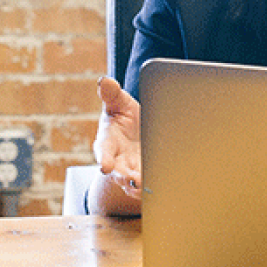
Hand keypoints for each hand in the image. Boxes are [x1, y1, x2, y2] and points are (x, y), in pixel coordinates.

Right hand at [93, 76, 141, 200]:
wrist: (138, 132)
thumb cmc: (124, 116)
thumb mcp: (118, 102)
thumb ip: (112, 94)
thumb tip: (105, 80)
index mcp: (107, 142)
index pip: (103, 151)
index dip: (104, 159)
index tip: (105, 167)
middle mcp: (117, 160)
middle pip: (118, 173)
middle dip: (124, 177)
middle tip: (133, 180)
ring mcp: (131, 171)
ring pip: (133, 183)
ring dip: (139, 186)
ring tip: (147, 186)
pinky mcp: (146, 176)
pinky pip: (148, 185)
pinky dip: (153, 186)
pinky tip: (163, 184)